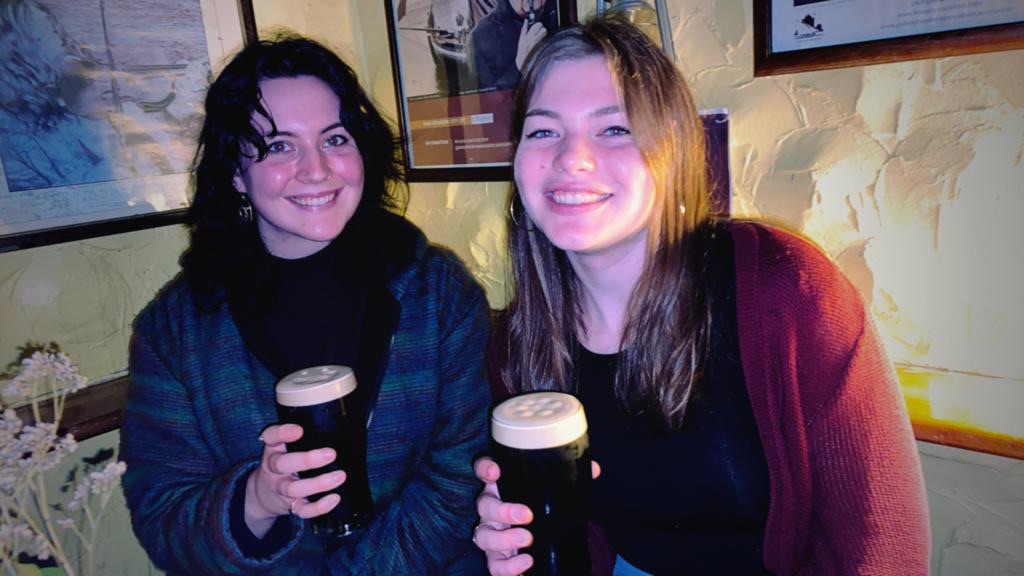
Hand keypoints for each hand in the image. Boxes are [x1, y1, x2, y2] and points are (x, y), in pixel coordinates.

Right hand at [244, 423, 345, 538]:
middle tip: (331, 454)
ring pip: (294, 489)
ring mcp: (281, 488)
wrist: (263, 493)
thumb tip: (345, 424)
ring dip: (318, 484)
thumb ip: (305, 435)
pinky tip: (335, 499)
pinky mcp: (290, 505)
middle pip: (283, 464)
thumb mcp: (285, 445)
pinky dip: (319, 507)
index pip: (270, 437)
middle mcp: (274, 469)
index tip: (299, 430)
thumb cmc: (286, 461)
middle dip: (307, 460)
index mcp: (273, 449)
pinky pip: (302, 510)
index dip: (282, 433)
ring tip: (340, 476)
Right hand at [473, 457, 600, 575]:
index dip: (485, 469)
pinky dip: (508, 567)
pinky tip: (526, 563)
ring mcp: (491, 535)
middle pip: (484, 505)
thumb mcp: (554, 494)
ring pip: (484, 536)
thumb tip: (594, 469)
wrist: (543, 544)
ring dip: (504, 539)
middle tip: (528, 515)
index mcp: (502, 487)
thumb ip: (569, 480)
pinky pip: (494, 566)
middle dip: (504, 510)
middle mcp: (491, 510)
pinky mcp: (496, 560)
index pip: (484, 471)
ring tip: (528, 540)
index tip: (496, 472)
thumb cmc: (543, 511)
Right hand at [515, 19, 547, 70]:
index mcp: (527, 36)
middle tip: (540, 32)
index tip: (537, 27)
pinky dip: (545, 40)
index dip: (538, 25)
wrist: (523, 63)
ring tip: (541, 37)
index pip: (536, 25)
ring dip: (544, 34)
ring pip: (545, 34)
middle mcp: (533, 40)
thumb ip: (524, 29)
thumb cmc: (522, 51)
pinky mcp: (542, 48)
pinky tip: (542, 43)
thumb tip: (526, 21)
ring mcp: (538, 44)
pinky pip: (546, 40)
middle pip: (543, 29)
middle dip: (542, 29)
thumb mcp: (521, 39)